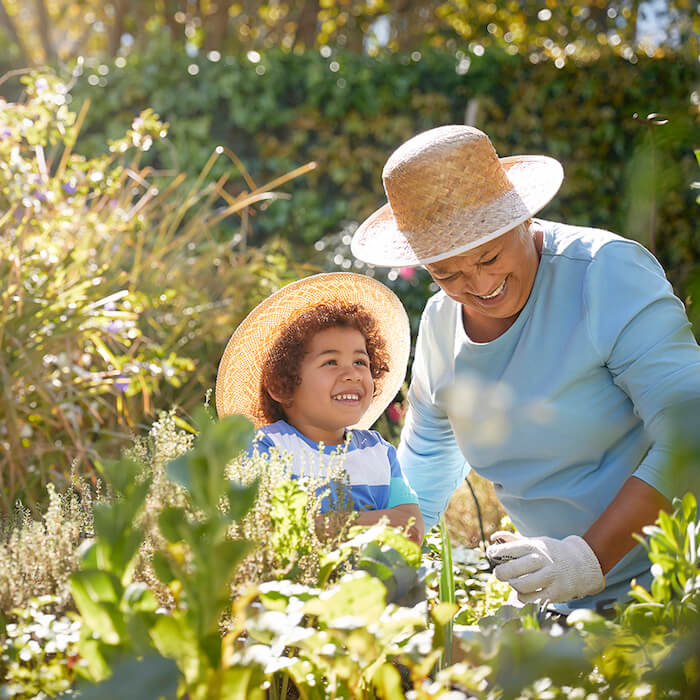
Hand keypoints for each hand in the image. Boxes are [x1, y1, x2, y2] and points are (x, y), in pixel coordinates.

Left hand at [485, 530, 604, 603]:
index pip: (508, 549)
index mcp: (535, 547)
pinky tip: (524, 592)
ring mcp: (549, 578)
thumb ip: (513, 540)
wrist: (582, 564)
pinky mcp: (555, 593)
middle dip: (500, 573)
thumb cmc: (551, 553)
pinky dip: (523, 597)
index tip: (491, 554)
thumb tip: (493, 538)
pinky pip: (531, 599)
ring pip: (521, 586)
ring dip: (513, 585)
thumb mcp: (535, 542)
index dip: (495, 552)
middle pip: (511, 570)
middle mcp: (542, 561)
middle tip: (499, 573)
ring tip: (513, 582)